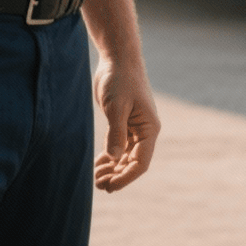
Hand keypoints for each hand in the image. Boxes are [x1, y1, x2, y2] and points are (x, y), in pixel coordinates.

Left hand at [93, 57, 160, 191]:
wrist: (118, 59)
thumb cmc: (120, 80)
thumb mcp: (117, 107)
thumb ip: (116, 133)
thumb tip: (115, 158)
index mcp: (149, 128)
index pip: (140, 162)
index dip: (126, 177)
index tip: (109, 186)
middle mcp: (144, 131)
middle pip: (133, 163)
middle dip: (117, 176)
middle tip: (99, 183)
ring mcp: (134, 128)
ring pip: (125, 157)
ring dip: (113, 169)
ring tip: (96, 178)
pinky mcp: (123, 123)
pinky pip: (119, 147)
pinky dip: (110, 158)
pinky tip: (98, 164)